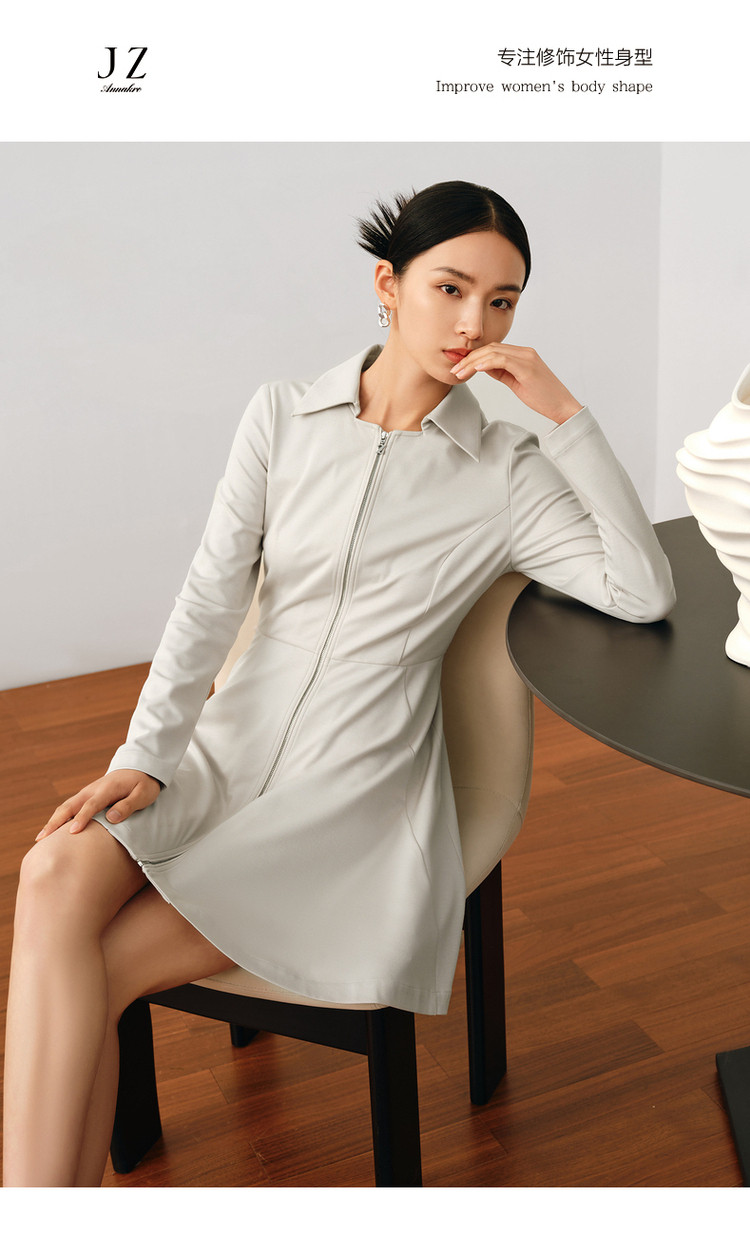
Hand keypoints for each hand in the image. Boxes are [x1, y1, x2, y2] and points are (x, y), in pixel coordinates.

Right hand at [36, 769, 161, 840]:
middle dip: (55, 822)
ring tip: (41, 838)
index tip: (73, 832)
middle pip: (70, 805)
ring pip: (66, 807)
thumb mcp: (144, 794)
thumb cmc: (143, 784)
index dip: (82, 818)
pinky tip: (52, 831)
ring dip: (53, 821)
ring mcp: (87, 793)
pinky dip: (59, 818)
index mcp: (107, 789)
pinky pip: (69, 807)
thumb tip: (111, 818)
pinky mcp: (86, 796)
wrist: (138, 768)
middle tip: (43, 839)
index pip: (91, 805)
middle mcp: (92, 790)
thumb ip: (128, 805)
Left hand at [451, 343, 583, 423]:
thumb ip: (501, 372)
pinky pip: (502, 359)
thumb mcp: (516, 382)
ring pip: (493, 352)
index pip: (493, 349)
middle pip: (490, 348)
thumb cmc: (542, 396)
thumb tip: (483, 367)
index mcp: (522, 354)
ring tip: (459, 372)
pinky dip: (486, 363)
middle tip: (455, 370)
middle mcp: (525, 352)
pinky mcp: (527, 367)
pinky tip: (475, 369)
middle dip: (469, 358)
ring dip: (473, 362)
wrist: (562, 405)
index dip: (474, 356)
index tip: (460, 367)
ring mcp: (527, 358)